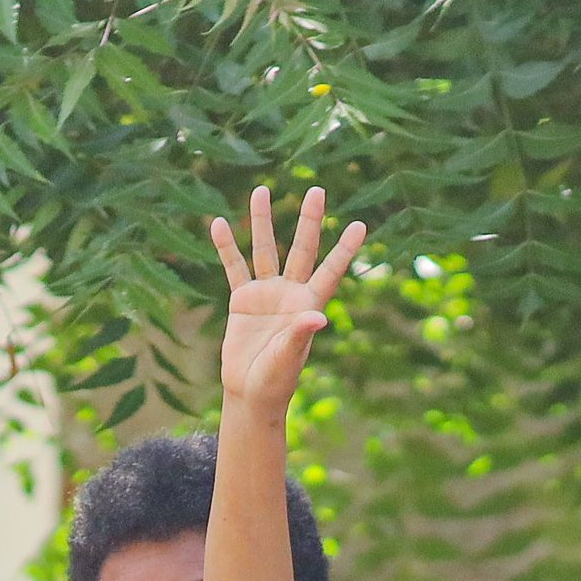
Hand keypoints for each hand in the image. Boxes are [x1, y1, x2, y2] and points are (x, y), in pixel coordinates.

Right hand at [208, 186, 366, 411]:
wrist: (250, 392)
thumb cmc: (276, 380)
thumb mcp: (289, 358)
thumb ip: (301, 335)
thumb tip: (318, 317)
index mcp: (309, 305)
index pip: (330, 270)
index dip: (345, 249)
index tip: (360, 224)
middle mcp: (290, 293)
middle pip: (302, 249)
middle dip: (309, 220)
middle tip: (317, 189)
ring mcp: (266, 293)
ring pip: (265, 250)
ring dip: (262, 222)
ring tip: (261, 190)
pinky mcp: (242, 300)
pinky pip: (234, 268)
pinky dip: (227, 247)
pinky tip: (220, 224)